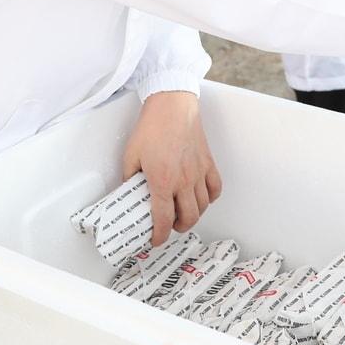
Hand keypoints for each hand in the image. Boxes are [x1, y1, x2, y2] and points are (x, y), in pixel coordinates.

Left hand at [122, 91, 221, 247]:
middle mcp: (184, 180)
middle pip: (188, 218)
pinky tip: (201, 197)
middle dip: (178, 228)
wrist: (172, 105)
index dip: (159, 236)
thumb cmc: (152, 127)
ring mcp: (199, 172)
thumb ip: (129, 178)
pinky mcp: (208, 162)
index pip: (163, 219)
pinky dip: (210, 198)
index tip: (155, 240)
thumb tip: (129, 191)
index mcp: (162, 181)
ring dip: (193, 215)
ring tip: (184, 213)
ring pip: (203, 206)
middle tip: (169, 226)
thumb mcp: (131, 155)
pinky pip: (215, 188)